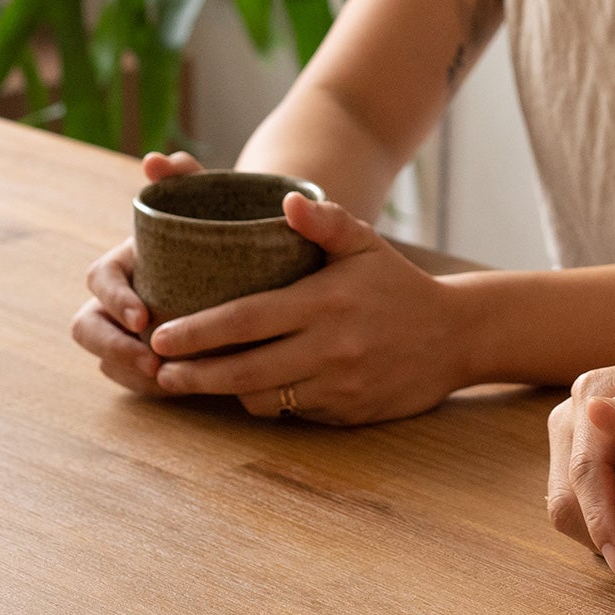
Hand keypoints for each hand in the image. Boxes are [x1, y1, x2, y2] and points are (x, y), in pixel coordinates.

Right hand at [70, 150, 203, 395]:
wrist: (252, 257)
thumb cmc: (223, 223)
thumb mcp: (209, 199)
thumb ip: (185, 176)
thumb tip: (155, 159)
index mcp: (125, 260)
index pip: (99, 280)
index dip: (114, 299)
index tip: (142, 317)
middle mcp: (119, 298)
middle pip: (88, 328)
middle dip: (113, 348)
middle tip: (151, 362)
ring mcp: (129, 331)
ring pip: (108, 359)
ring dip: (130, 372)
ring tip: (168, 380)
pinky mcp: (149, 357)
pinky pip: (134, 379)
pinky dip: (152, 386)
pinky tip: (182, 387)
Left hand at [144, 189, 469, 424]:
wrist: (456, 336)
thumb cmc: (398, 284)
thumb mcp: (365, 244)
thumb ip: (324, 221)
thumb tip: (285, 201)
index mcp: (324, 302)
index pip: (245, 320)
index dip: (197, 331)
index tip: (160, 335)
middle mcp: (329, 348)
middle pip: (242, 370)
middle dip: (193, 374)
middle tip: (158, 370)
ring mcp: (338, 385)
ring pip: (263, 398)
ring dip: (225, 391)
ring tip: (194, 379)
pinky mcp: (346, 413)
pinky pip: (292, 413)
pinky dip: (267, 402)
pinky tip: (251, 388)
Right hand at [546, 355, 614, 573]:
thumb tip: (595, 410)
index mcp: (592, 391)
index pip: (585, 469)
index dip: (600, 520)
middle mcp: (570, 416)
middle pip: (566, 496)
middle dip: (597, 536)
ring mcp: (566, 441)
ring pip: (564, 509)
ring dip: (596, 536)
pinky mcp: (570, 463)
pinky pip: (573, 508)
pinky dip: (598, 527)